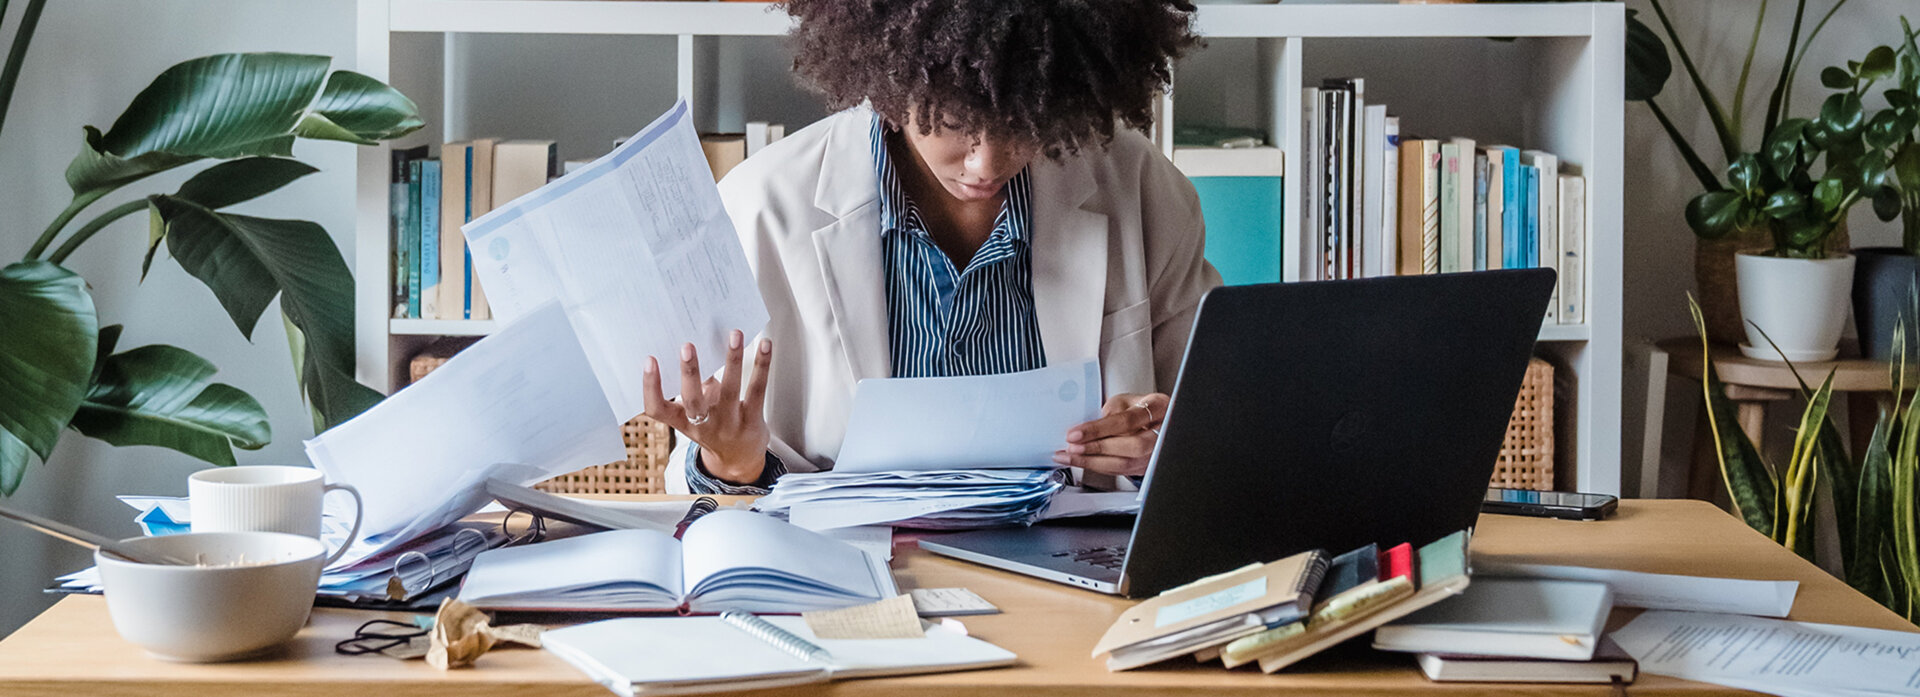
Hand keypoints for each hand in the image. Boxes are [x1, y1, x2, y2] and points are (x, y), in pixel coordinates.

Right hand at [643, 330, 773, 483]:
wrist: (739, 460)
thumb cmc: (713, 427)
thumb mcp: (696, 413)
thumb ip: (696, 385)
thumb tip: (699, 344)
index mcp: (683, 421)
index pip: (658, 410)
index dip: (651, 387)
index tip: (649, 360)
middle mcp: (704, 425)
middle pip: (693, 401)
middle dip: (689, 372)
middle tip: (687, 346)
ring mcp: (729, 424)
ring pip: (730, 390)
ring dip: (732, 360)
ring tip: (733, 335)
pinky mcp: (753, 421)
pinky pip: (757, 390)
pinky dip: (761, 365)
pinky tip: (764, 345)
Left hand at [1053, 392, 1167, 476]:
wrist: (1157, 421)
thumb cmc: (1139, 408)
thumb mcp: (1125, 400)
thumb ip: (1109, 412)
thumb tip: (1086, 431)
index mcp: (1158, 408)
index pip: (1127, 421)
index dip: (1098, 429)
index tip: (1075, 434)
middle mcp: (1162, 433)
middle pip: (1132, 446)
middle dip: (1098, 448)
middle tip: (1072, 447)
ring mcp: (1157, 453)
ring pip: (1126, 464)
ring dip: (1093, 462)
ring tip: (1070, 457)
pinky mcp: (1146, 467)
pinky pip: (1120, 471)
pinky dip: (1097, 467)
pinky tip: (1081, 461)